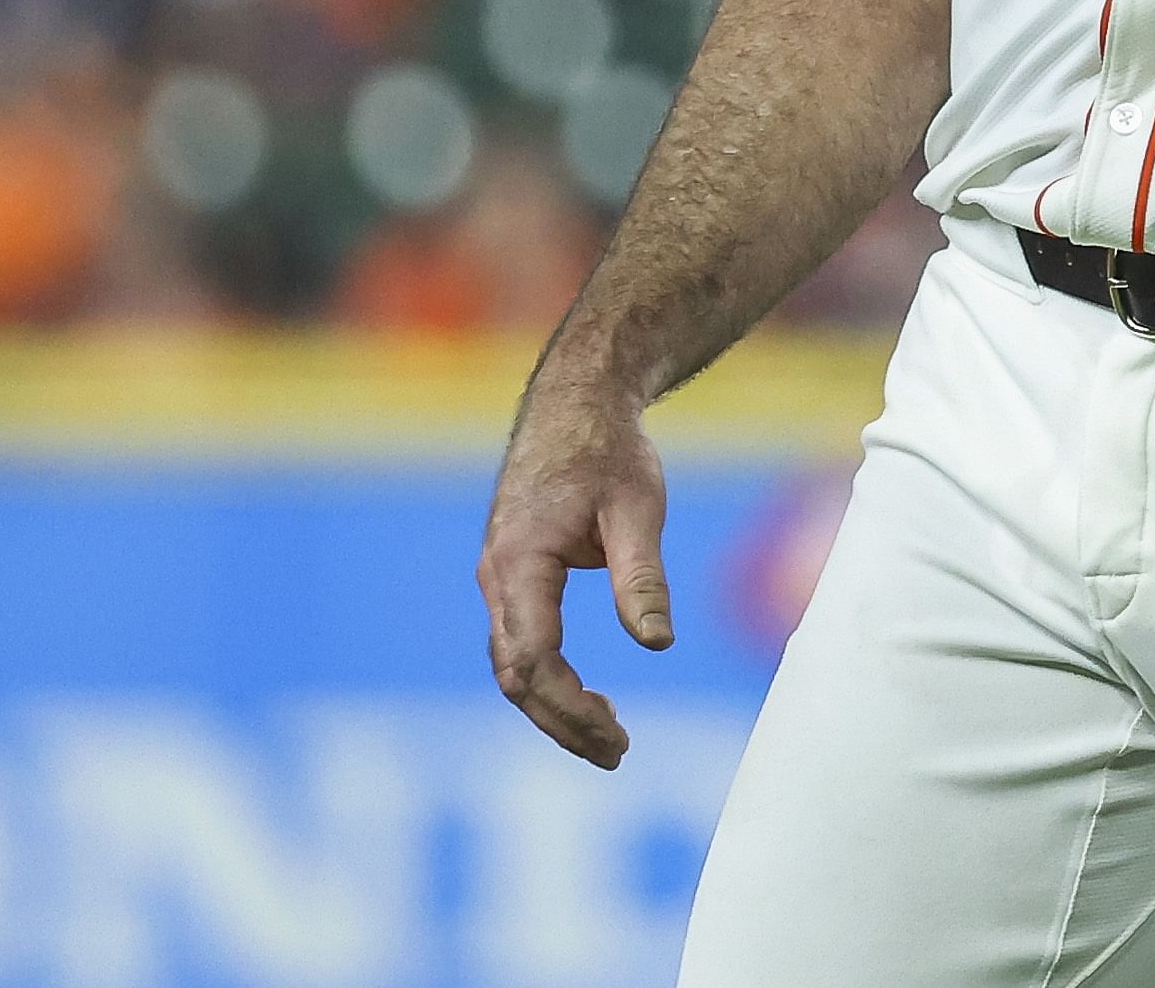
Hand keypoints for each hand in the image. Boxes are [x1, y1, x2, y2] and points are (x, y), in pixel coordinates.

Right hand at [479, 372, 674, 767]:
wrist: (576, 402)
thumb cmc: (608, 451)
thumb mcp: (637, 508)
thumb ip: (642, 577)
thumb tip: (657, 645)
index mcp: (519, 563)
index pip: (533, 660)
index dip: (569, 708)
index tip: (615, 737)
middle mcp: (497, 577)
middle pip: (515, 675)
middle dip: (562, 722)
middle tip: (618, 753)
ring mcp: (499, 577)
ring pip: (512, 664)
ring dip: (554, 707)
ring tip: (610, 737)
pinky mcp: (512, 575)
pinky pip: (519, 643)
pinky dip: (549, 680)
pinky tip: (589, 698)